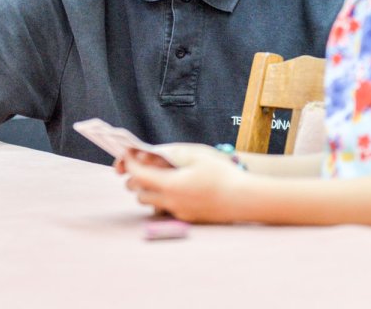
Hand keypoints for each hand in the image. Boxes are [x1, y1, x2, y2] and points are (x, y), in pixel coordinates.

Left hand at [122, 143, 247, 222]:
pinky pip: (165, 209)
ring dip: (148, 190)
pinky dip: (162, 199)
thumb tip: (155, 152)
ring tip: (158, 176)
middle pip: (138, 193)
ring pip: (150, 204)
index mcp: (170, 185)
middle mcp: (170, 202)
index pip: (138, 175)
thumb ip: (173, 153)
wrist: (244, 199)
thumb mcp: (198, 155)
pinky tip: (175, 188)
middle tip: (142, 164)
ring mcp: (178, 212)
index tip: (127, 153)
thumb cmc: (223, 175)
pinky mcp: (187, 218)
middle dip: (136, 179)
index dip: (129, 163)